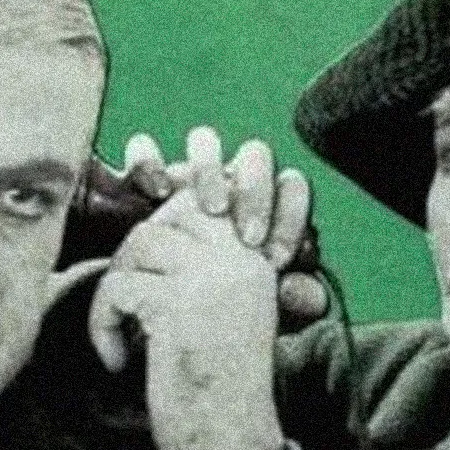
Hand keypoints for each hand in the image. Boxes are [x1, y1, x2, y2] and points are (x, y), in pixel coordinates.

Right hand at [88, 127, 325, 371]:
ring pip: (204, 142)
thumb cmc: (214, 301)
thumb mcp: (252, 307)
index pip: (290, 186)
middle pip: (254, 156)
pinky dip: (149, 163)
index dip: (291, 215)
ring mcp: (185, 175)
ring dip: (209, 171)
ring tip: (211, 210)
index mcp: (262, 204)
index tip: (279, 258)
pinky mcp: (141, 179)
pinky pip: (143, 151)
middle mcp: (227, 182)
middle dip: (255, 191)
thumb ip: (289, 299)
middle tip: (250, 237)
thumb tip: (309, 295)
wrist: (153, 301)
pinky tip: (158, 192)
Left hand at [96, 190, 285, 449]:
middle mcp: (242, 262)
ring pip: (140, 242)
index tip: (153, 274)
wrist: (226, 444)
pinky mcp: (179, 308)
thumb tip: (153, 218)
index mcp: (254, 260)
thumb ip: (199, 261)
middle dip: (136, 253)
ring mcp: (213, 281)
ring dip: (116, 287)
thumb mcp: (217, 310)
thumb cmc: (212, 383)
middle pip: (170, 213)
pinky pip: (118, 287)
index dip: (169, 217)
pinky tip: (119, 358)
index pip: (210, 196)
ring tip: (122, 329)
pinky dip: (105, 324)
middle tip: (129, 301)